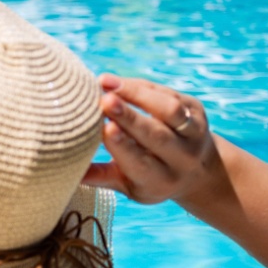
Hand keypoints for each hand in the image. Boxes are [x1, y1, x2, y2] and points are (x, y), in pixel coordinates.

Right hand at [82, 74, 225, 205]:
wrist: (200, 170)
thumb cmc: (152, 178)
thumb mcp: (129, 185)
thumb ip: (101, 178)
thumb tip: (66, 173)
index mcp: (161, 180)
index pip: (141, 162)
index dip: (122, 145)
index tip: (106, 129)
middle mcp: (183, 157)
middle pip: (155, 134)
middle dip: (129, 116)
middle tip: (105, 101)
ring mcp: (194, 132)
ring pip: (169, 109)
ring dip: (136, 94)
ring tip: (106, 83)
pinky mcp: (197, 110)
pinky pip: (167, 93)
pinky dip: (140, 87)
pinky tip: (116, 82)